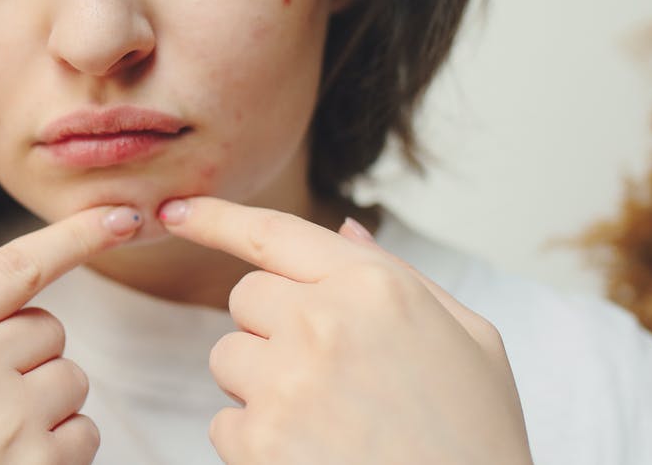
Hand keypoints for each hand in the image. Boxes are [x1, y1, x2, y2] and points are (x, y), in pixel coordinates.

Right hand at [0, 205, 142, 464]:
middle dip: (24, 352)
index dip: (76, 235)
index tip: (123, 216)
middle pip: (47, 326)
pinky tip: (10, 463)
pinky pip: (84, 430)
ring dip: (44, 399)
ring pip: (71, 376)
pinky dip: (60, 445)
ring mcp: (6, 423)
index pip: (14, 268)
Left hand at [159, 197, 532, 464]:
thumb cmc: (475, 440)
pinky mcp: (259, 440)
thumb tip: (344, 230)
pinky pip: (224, 422)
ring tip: (325, 422)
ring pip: (228, 357)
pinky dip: (254, 442)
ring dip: (260, 385)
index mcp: (376, 287)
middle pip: (246, 297)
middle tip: (327, 375)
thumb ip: (400, 276)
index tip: (175, 210)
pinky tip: (311, 456)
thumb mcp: (470, 340)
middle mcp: (324, 321)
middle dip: (271, 328)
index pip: (274, 233)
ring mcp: (286, 381)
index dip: (216, 217)